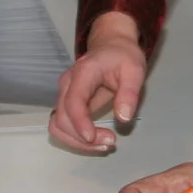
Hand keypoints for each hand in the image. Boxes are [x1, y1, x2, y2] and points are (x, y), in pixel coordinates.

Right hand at [50, 11, 148, 152]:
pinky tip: (93, 141)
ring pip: (57, 125)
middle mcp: (67, 84)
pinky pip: (61, 125)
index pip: (73, 101)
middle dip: (82, 137)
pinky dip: (74, 138)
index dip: (80, 123)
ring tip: (103, 145)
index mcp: (83, 72)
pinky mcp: (66, 103)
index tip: (93, 138)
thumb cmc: (123, 57)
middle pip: (62, 117)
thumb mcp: (135, 71)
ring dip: (76, 141)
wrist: (111, 46)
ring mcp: (64, 94)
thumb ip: (130, 93)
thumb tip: (123, 118)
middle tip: (110, 142)